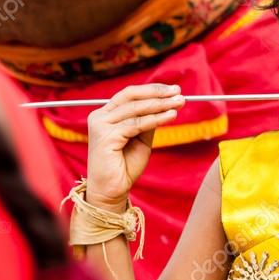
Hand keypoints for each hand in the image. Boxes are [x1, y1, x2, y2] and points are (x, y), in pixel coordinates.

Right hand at [86, 83, 184, 210]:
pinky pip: (135, 124)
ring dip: (160, 105)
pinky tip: (171, 116)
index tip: (174, 89)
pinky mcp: (105, 138)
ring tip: (179, 104)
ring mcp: (100, 126)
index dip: (153, 89)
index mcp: (106, 114)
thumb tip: (166, 103)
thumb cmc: (125, 165)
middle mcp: (99, 116)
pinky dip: (155, 119)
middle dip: (158, 93)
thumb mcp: (141, 138)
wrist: (112, 190)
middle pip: (131, 96)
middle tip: (179, 93)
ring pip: (135, 109)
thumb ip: (148, 120)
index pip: (130, 94)